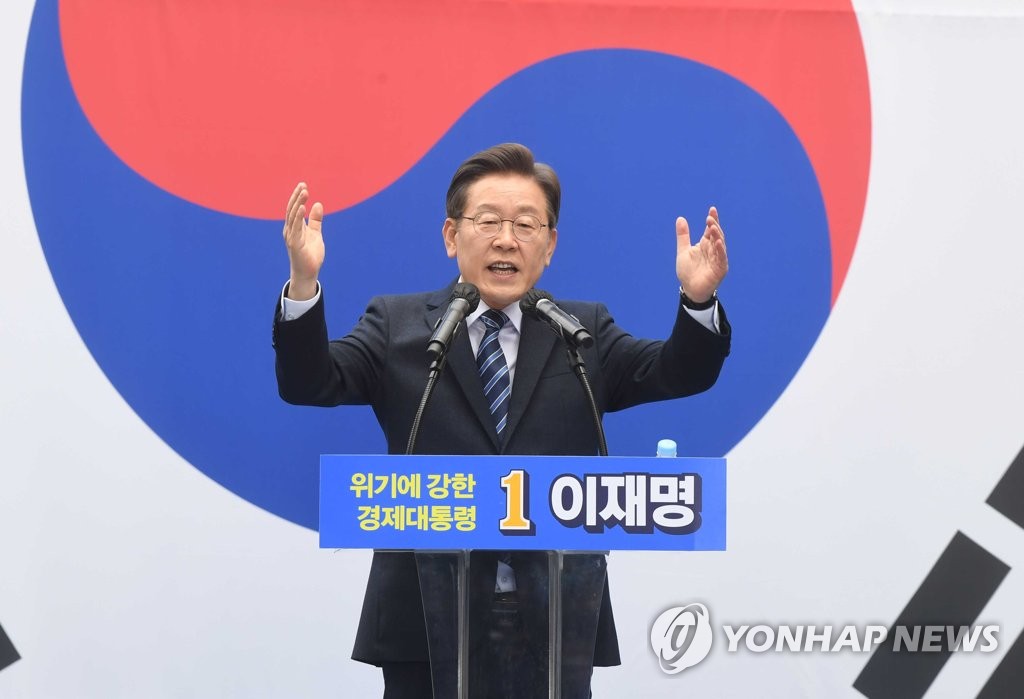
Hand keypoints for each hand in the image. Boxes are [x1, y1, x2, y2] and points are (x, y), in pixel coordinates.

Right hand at [282, 182, 324, 300]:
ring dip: (298, 203)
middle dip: (297, 197)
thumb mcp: (316, 233)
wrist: (308, 272)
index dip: (297, 197)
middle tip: (303, 185)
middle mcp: (290, 230)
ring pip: (293, 216)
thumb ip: (316, 220)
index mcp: (294, 227)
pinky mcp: (294, 244)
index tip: (303, 185)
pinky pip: (296, 228)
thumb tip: (318, 204)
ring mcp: (291, 236)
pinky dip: (298, 217)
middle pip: (292, 209)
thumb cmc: (310, 254)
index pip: (294, 208)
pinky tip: (302, 207)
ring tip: (304, 192)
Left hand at [676, 206, 727, 302]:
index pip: (710, 230)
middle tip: (709, 217)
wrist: (690, 289)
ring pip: (720, 244)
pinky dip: (720, 250)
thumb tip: (680, 218)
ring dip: (717, 235)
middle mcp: (713, 250)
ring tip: (712, 226)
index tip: (712, 209)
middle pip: (716, 235)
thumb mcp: (683, 251)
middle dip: (714, 226)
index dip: (712, 220)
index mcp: (706, 244)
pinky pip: (721, 258)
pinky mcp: (720, 268)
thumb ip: (683, 236)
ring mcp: (718, 259)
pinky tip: (718, 242)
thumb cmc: (688, 271)